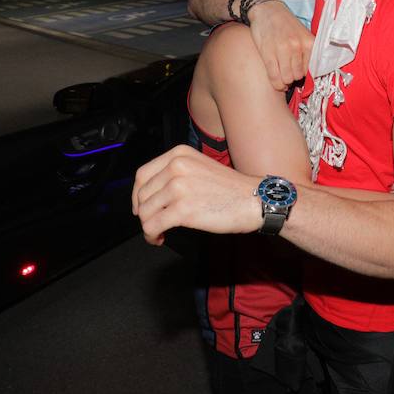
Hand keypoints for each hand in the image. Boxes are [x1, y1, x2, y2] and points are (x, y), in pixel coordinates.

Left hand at [131, 145, 261, 244]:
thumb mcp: (200, 167)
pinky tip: (160, 238)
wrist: (255, 200)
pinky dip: (151, 236)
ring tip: (158, 233)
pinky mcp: (183, 209)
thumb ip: (176, 173)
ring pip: (145, 212)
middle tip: (154, 223)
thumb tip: (152, 195)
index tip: (142, 206)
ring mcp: (179, 187)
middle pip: (142, 195)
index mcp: (179, 155)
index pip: (142, 175)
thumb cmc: (232, 189)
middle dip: (144, 213)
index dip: (137, 195)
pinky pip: (153, 226)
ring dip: (148, 227)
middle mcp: (176, 167)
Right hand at [247, 0, 312, 90]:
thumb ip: (307, 52)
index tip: (298, 74)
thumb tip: (309, 75)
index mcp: (309, 42)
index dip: (304, 75)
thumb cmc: (285, 24)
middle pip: (298, 76)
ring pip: (287, 78)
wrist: (267, 10)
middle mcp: (298, 46)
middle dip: (292, 78)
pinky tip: (276, 81)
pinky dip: (275, 83)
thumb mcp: (302, 35)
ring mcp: (283, 50)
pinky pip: (274, 76)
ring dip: (284, 81)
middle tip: (288, 74)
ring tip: (282, 76)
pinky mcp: (268, 53)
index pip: (311, 70)